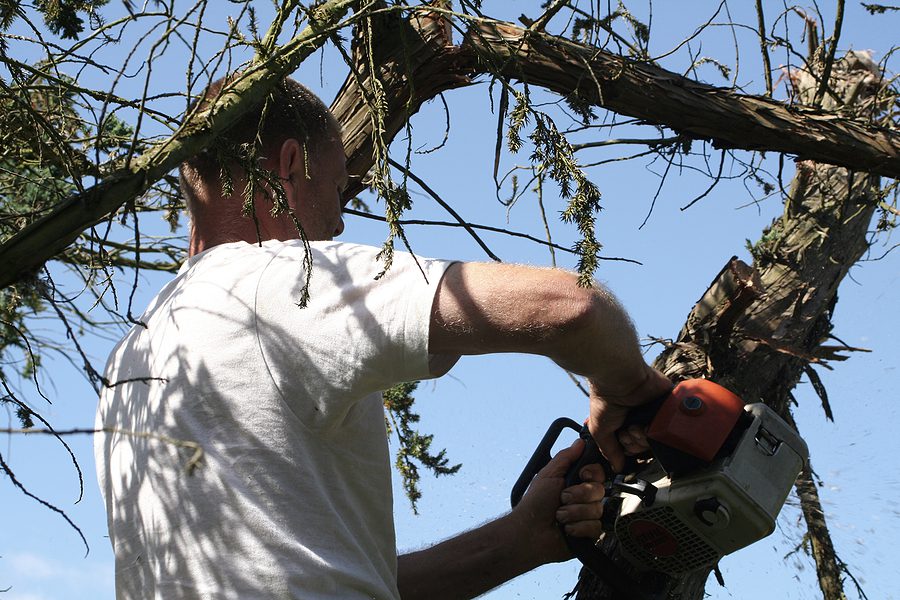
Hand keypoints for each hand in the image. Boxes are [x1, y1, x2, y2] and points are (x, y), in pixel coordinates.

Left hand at [509, 438, 606, 564]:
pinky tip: (566, 529)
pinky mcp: (588, 534)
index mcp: (575, 483)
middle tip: (562, 498)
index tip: (582, 475)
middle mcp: (583, 498)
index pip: (598, 473)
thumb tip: (579, 442)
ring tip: (559, 516)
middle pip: (600, 490)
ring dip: (574, 512)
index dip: (592, 473)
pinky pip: (595, 527)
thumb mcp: (548, 474)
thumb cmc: (534, 503)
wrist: (529, 532)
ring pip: (597, 509)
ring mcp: (586, 516)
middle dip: (579, 494)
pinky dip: (577, 528)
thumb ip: (565, 457)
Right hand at [588, 365, 671, 472]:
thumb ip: (609, 450)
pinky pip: (670, 426)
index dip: (629, 448)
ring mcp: (655, 412)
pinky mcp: (668, 405)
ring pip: (658, 438)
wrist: (618, 379)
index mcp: (626, 421)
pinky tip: (646, 424)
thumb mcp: (599, 429)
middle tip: (628, 432)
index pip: (634, 445)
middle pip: (646, 445)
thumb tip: (616, 467)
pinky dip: (657, 429)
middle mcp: (641, 417)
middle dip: (635, 443)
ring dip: (644, 437)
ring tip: (634, 426)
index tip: (623, 442)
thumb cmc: (605, 398)